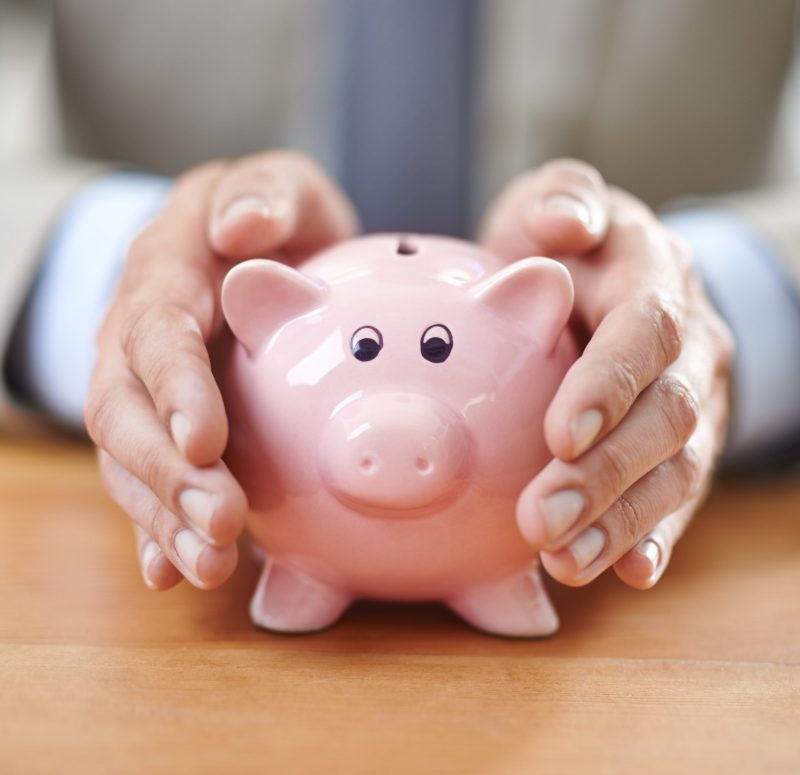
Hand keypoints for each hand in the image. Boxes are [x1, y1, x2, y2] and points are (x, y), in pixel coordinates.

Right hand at [85, 151, 357, 589]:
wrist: (245, 246)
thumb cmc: (273, 218)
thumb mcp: (282, 188)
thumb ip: (266, 195)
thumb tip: (239, 227)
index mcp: (166, 274)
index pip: (156, 332)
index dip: (175, 388)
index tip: (206, 442)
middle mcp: (137, 336)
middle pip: (126, 411)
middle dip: (168, 475)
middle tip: (220, 526)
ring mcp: (142, 388)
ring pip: (130, 459)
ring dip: (164, 518)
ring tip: (207, 565)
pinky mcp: (160, 425)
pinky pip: (146, 481)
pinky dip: (155, 529)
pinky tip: (171, 572)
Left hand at [479, 159, 733, 588]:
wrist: (608, 281)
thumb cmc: (564, 247)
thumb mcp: (555, 203)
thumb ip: (562, 199)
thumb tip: (566, 223)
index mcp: (655, 281)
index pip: (646, 333)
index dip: (611, 384)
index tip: (561, 434)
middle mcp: (689, 349)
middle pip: (665, 418)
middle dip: (604, 475)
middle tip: (538, 520)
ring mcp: (694, 405)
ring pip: (674, 471)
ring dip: (620, 522)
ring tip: (564, 563)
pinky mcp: (682, 449)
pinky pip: (678, 499)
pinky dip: (652, 537)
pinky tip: (627, 573)